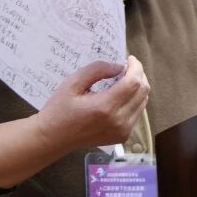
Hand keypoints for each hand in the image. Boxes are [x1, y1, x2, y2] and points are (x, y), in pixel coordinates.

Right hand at [33, 56, 150, 152]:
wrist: (53, 138)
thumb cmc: (59, 109)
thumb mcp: (72, 83)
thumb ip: (97, 70)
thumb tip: (119, 66)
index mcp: (105, 107)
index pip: (133, 82)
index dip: (136, 67)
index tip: (130, 58)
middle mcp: (118, 121)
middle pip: (143, 91)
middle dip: (139, 75)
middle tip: (127, 67)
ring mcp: (123, 131)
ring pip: (143, 102)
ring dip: (138, 88)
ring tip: (124, 80)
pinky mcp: (123, 137)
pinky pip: (137, 113)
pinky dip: (134, 101)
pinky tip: (121, 96)